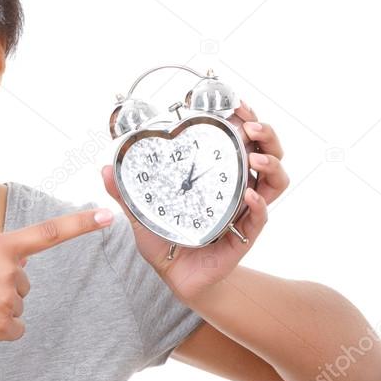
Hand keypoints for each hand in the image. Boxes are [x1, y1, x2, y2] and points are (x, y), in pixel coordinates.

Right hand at [0, 207, 112, 348]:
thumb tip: (24, 264)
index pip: (49, 233)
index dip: (81, 225)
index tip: (108, 217)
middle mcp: (9, 271)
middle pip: (24, 282)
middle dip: (2, 285)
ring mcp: (7, 300)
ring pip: (17, 304)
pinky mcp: (2, 327)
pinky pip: (15, 327)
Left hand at [101, 99, 289, 301]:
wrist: (176, 277)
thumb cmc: (166, 240)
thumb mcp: (143, 212)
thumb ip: (126, 192)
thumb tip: (104, 168)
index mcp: (218, 176)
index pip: (241, 140)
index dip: (244, 119)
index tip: (237, 103)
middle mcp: (237, 188)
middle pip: (268, 152)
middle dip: (266, 134)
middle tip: (250, 126)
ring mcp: (244, 211)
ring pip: (275, 181)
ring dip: (270, 164)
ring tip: (254, 157)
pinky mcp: (244, 235)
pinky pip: (260, 217)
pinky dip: (258, 205)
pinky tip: (249, 195)